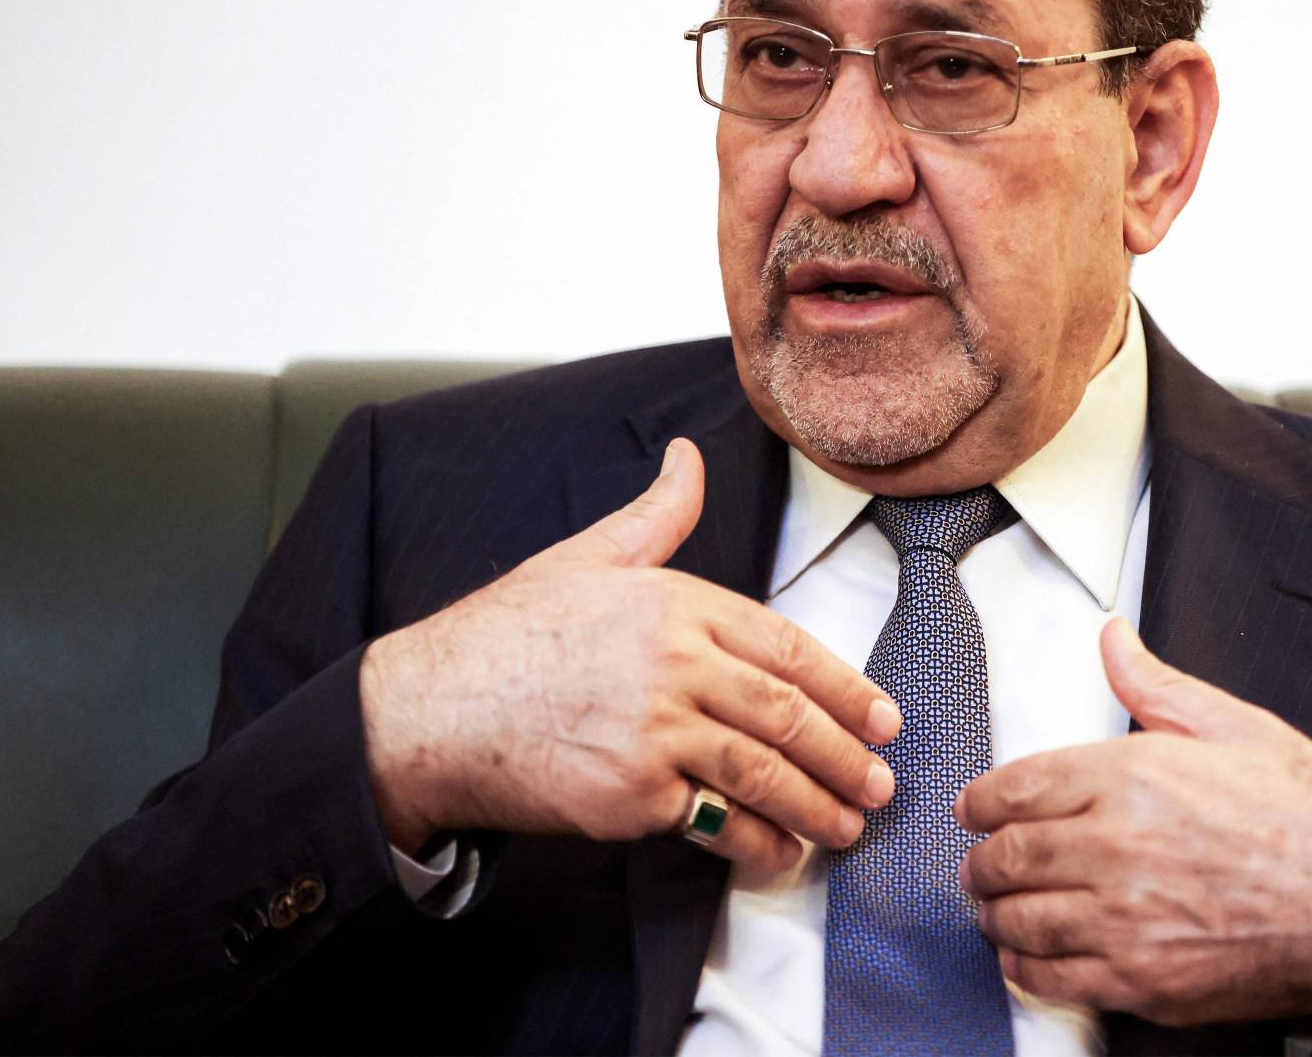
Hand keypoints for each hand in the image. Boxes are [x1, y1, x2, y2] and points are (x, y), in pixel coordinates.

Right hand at [359, 438, 899, 870]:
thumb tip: (687, 459)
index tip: (882, 717)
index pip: (787, 646)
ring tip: (848, 824)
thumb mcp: (586, 557)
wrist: (428, 711)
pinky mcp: (631, 794)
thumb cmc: (504, 637)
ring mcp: (655, 732)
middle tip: (880, 781)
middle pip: (787, 714)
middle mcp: (675, 664)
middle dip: (846, 755)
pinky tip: (781, 853)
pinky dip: (756, 843)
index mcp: (676, 602)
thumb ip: (656, 515)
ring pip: (763, 772)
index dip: (845, 687)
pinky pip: (715, 823)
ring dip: (818, 804)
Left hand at [956, 618, 1311, 1025]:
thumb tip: (1114, 639)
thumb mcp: (1235, 726)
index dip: (982, 801)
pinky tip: (1029, 956)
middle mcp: (1117, 846)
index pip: (1017, 787)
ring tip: (996, 908)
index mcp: (1133, 776)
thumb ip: (1155, 685)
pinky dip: (1026, 968)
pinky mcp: (1142, 979)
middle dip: (981, 860)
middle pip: (1006, 855)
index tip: (975, 809)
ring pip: (1019, 919)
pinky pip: (1052, 978)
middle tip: (979, 863)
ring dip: (995, 914)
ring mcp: (1125, 919)